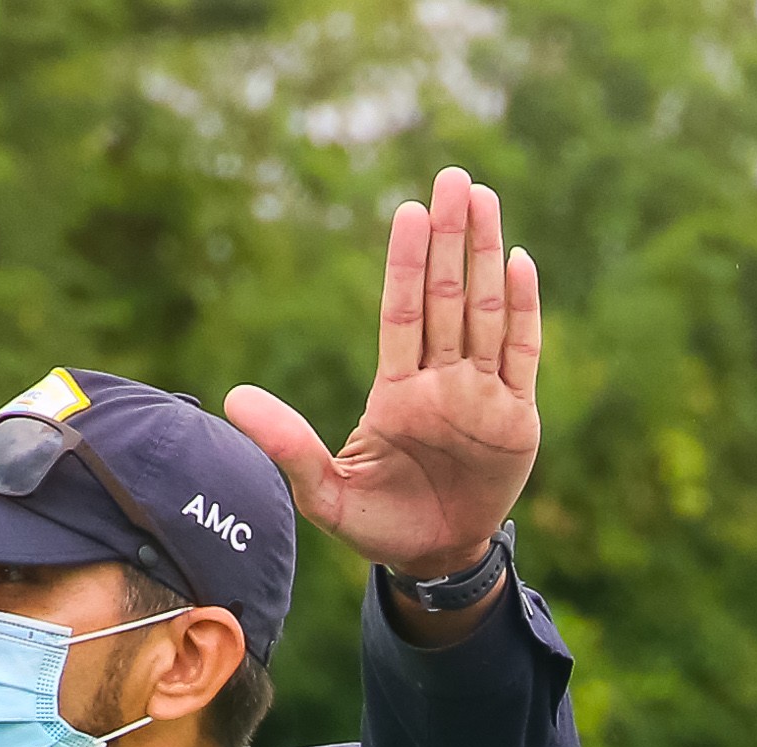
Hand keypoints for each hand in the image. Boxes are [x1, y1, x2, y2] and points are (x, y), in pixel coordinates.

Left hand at [225, 166, 542, 577]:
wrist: (434, 559)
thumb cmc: (378, 526)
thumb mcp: (325, 493)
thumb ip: (288, 446)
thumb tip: (232, 398)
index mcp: (397, 392)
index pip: (402, 313)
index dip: (406, 262)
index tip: (408, 212)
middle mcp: (441, 382)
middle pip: (447, 296)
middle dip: (451, 237)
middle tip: (454, 177)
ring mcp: (481, 395)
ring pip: (486, 312)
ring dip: (487, 256)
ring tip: (485, 199)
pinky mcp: (516, 417)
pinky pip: (521, 354)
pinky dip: (524, 311)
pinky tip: (521, 264)